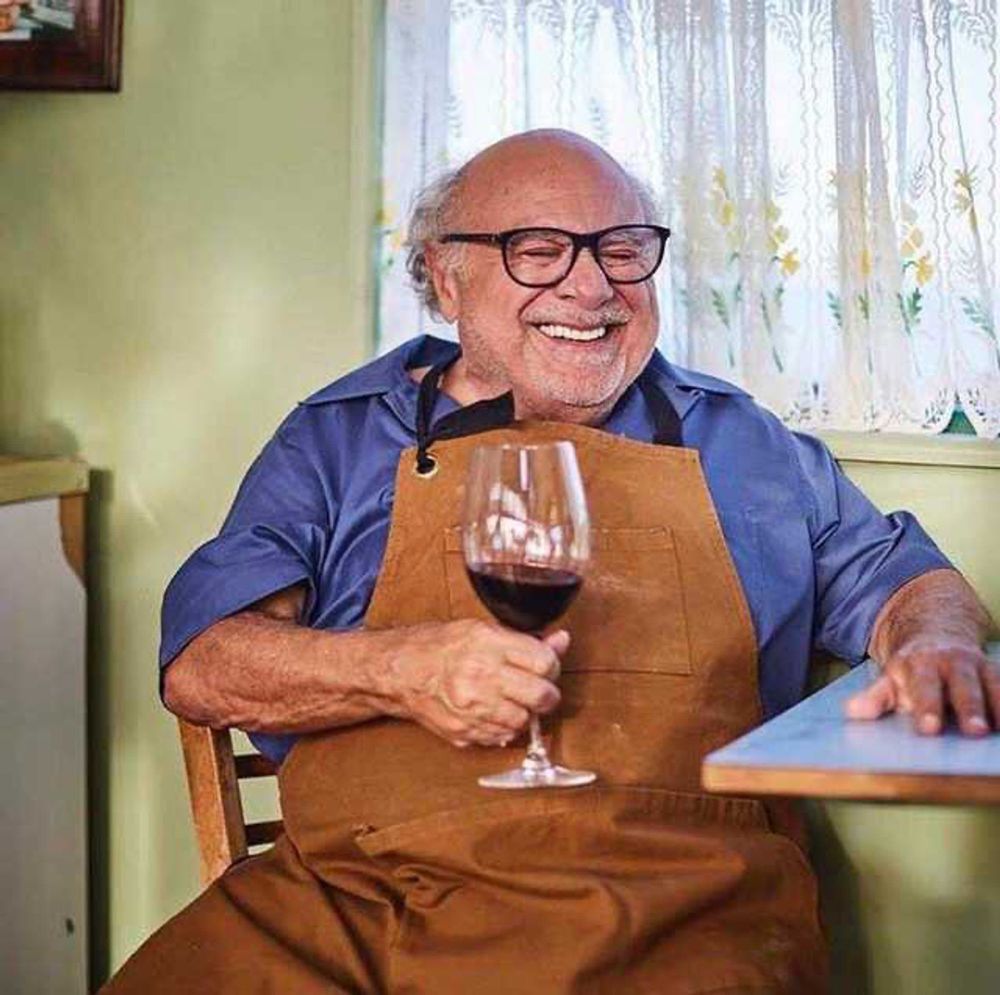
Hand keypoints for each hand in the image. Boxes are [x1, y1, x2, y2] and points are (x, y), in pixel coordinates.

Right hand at [384, 619, 567, 747]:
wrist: (401, 672)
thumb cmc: (440, 647)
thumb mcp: (483, 630)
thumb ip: (525, 640)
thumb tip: (561, 640)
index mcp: (488, 645)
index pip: (544, 662)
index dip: (551, 665)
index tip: (545, 666)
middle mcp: (480, 677)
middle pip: (542, 696)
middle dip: (547, 694)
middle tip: (538, 689)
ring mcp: (472, 708)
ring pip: (524, 722)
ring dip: (523, 713)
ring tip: (509, 699)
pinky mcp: (465, 732)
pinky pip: (502, 738)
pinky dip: (503, 728)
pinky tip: (493, 712)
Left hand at [845, 637, 998, 735]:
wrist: (937, 635)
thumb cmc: (912, 670)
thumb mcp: (890, 679)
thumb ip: (875, 697)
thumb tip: (853, 712)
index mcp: (921, 665)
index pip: (923, 687)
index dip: (926, 707)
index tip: (929, 728)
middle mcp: (954, 663)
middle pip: (963, 687)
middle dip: (970, 708)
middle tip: (974, 731)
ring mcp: (980, 667)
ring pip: (993, 685)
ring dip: (999, 706)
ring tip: (999, 730)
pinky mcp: (998, 674)